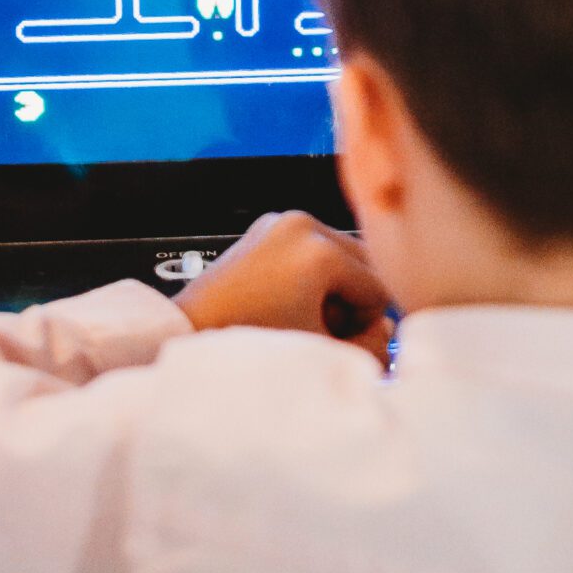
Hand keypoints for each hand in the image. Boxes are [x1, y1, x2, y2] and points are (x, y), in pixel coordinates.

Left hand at [176, 212, 394, 359]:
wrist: (189, 336)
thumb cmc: (249, 346)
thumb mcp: (320, 351)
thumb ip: (369, 345)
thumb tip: (383, 327)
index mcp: (320, 250)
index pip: (379, 287)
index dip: (368, 324)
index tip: (344, 341)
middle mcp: (302, 224)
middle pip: (364, 263)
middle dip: (353, 301)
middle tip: (325, 330)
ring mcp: (281, 221)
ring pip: (339, 254)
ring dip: (334, 287)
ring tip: (303, 317)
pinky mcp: (266, 228)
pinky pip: (310, 247)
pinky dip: (311, 275)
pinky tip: (288, 302)